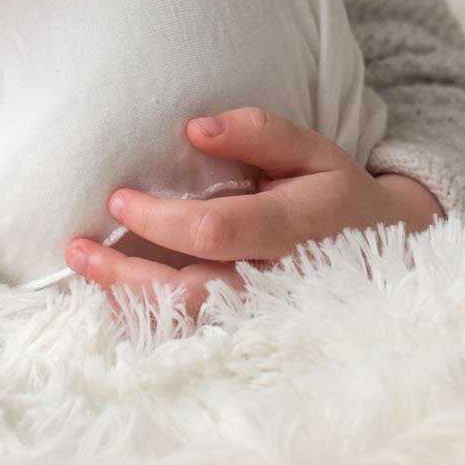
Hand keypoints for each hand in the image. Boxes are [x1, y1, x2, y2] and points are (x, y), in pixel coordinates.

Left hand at [66, 107, 443, 318]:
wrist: (387, 251)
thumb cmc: (335, 192)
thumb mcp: (313, 150)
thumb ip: (260, 132)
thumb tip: (195, 129)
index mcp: (298, 227)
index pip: (218, 231)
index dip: (162, 220)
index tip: (118, 200)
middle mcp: (281, 282)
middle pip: (194, 290)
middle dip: (128, 274)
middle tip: (77, 249)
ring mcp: (269, 317)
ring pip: (191, 322)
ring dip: (129, 302)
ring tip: (81, 273)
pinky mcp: (255, 332)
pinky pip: (196, 335)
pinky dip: (149, 323)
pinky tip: (111, 302)